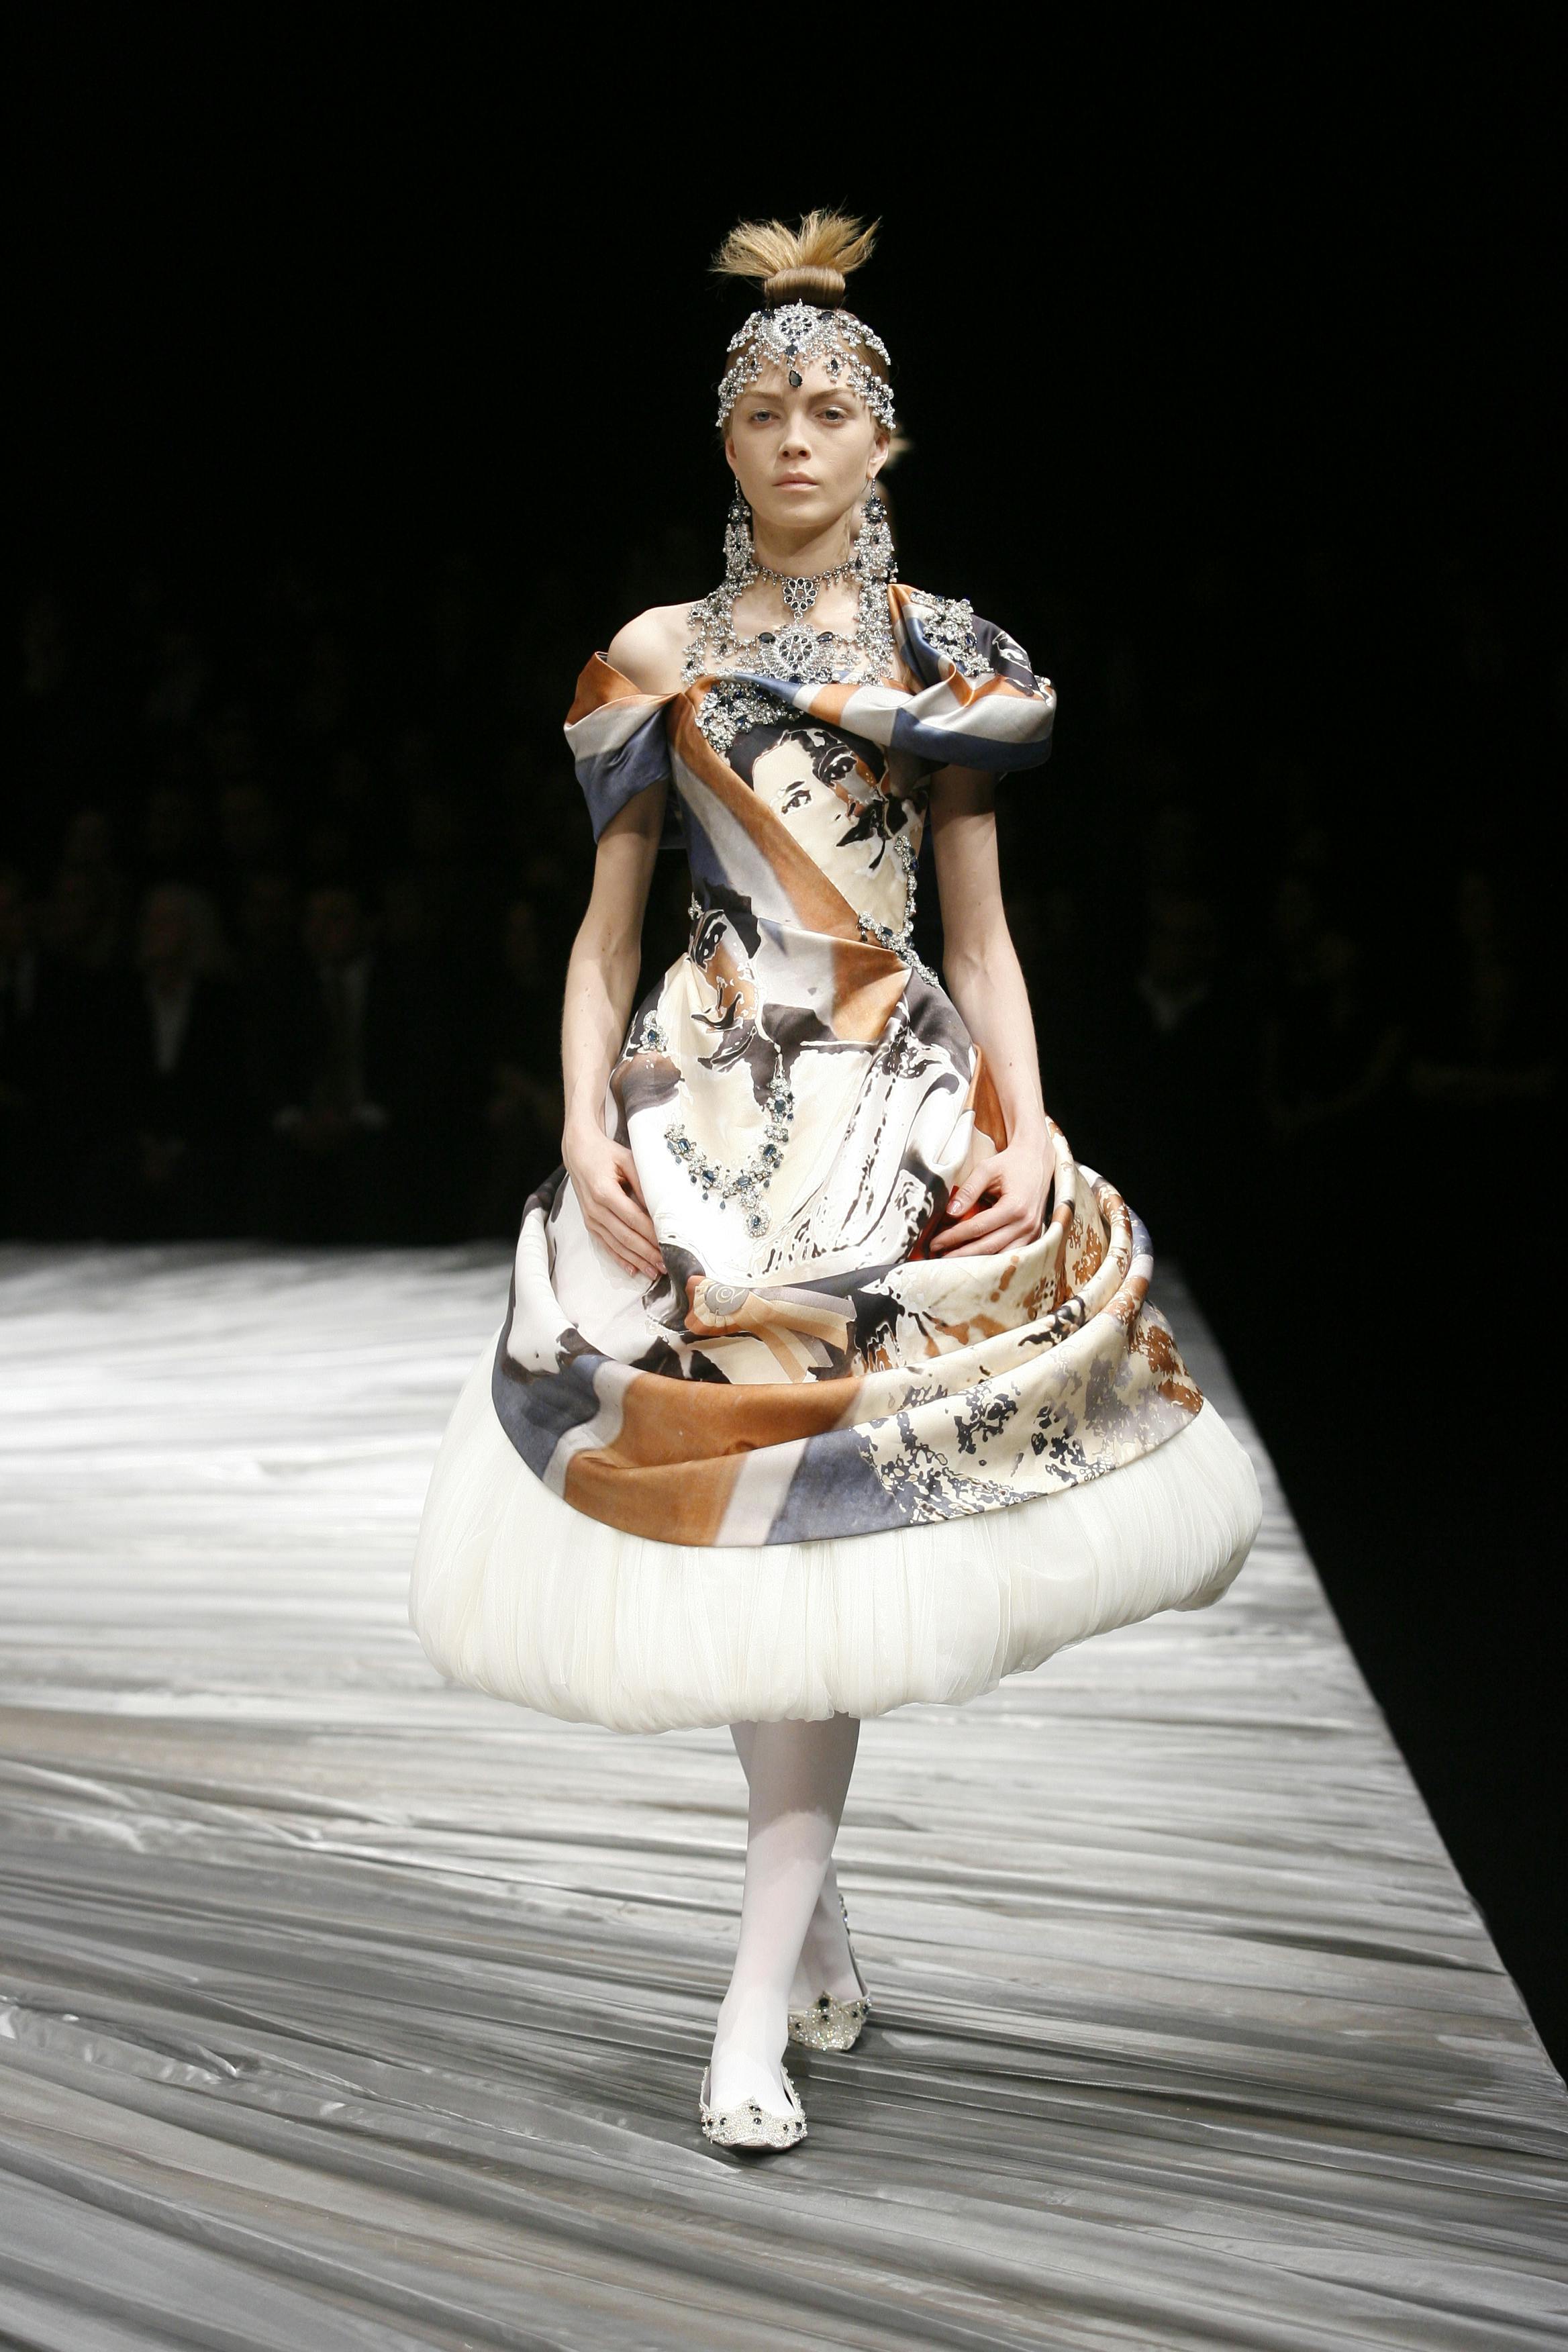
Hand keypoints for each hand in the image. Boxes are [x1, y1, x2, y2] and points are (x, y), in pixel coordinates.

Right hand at [563, 1124, 663, 1281]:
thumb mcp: (627, 1160)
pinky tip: (632, 1269)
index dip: (650, 1234)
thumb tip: (658, 1207)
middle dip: (647, 1253)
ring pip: (616, 1245)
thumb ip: (642, 1183)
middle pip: (626, 1236)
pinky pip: (605, 1245)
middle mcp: (595, 1209)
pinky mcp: (590, 1223)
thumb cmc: (605, 1154)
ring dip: (636, 1260)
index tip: (667, 1245)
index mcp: (604, 1191)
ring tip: (654, 1272)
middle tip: (665, 1265)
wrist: (578, 1153)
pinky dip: (619, 1258)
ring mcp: (591, 1218)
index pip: (633, 1218)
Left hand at [927, 1141, 1048, 1257]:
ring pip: (1000, 1256)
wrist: (1036, 1161)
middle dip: (960, 1253)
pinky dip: (991, 1257)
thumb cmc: (1011, 1164)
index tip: (935, 1241)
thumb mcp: (987, 1169)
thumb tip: (951, 1212)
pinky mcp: (1033, 1236)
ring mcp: (1032, 1233)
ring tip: (952, 1259)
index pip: (978, 1227)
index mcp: (1015, 1207)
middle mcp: (1026, 1224)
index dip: (954, 1236)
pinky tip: (974, 1257)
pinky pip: (1010, 1254)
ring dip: (975, 1261)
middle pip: (988, 1247)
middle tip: (938, 1255)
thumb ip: (969, 1190)